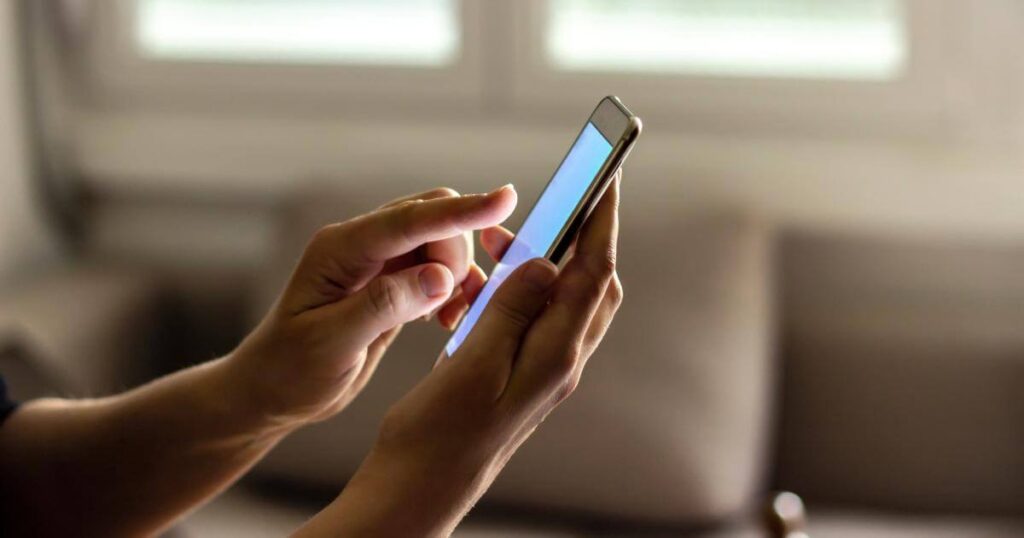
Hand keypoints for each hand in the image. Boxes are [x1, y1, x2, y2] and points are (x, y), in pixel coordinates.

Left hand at [227, 185, 516, 427]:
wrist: (271, 391)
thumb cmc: (291, 371)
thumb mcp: (333, 344)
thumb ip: (386, 305)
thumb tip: (441, 277)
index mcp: (340, 250)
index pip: (410, 220)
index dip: (461, 211)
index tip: (507, 200)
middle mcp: (360, 245)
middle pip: (432, 220)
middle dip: (459, 252)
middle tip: (458, 304)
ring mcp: (376, 262)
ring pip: (440, 243)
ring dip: (459, 274)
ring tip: (452, 318)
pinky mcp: (390, 282)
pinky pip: (436, 269)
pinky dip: (453, 289)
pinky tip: (444, 321)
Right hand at [304, 173, 622, 536]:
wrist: (421, 490)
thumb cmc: (437, 436)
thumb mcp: (472, 366)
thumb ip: (511, 311)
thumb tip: (547, 262)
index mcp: (554, 357)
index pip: (593, 273)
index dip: (602, 220)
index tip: (606, 175)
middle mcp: (560, 364)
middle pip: (591, 285)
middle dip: (578, 236)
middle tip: (552, 203)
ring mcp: (545, 373)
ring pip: (564, 302)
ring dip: (540, 263)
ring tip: (496, 244)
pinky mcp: (524, 378)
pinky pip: (537, 321)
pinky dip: (519, 291)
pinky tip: (482, 287)